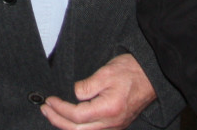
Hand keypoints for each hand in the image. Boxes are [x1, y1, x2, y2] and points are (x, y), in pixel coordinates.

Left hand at [40, 54, 155, 129]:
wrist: (151, 76)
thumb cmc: (131, 71)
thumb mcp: (106, 72)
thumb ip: (87, 86)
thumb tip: (73, 94)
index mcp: (109, 109)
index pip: (76, 116)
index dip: (60, 109)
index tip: (49, 100)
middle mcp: (112, 123)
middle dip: (58, 120)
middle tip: (45, 109)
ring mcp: (114, 126)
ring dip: (66, 126)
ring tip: (53, 115)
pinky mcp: (116, 125)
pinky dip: (78, 127)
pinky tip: (70, 120)